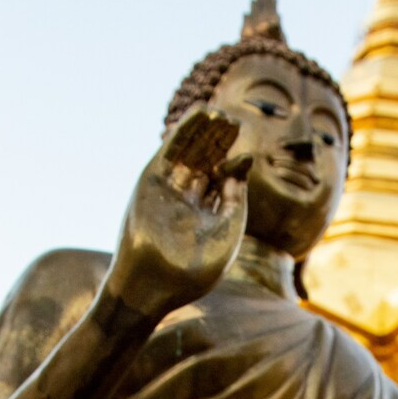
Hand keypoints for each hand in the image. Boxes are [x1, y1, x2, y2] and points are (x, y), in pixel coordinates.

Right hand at [107, 108, 250, 320]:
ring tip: (221, 115)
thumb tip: (244, 161)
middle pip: (205, 163)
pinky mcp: (152, 181)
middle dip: (219, 144)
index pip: (221, 182)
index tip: (245, 157)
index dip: (233, 167)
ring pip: (189, 154)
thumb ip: (238, 197)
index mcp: (205, 216)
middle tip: (234, 122)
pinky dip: (186, 132)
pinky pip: (171, 150)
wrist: (155, 283)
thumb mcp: (228, 230)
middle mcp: (186, 201)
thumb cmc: (194, 270)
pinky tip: (201, 115)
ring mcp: (168, 190)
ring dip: (204, 133)